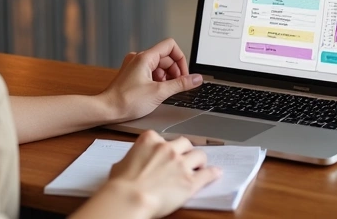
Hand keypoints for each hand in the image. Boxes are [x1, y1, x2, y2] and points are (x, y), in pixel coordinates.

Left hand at [100, 38, 202, 122]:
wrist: (107, 110)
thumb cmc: (127, 101)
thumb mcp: (160, 92)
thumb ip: (181, 84)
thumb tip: (197, 79)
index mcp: (145, 57)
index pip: (170, 46)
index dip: (181, 59)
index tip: (184, 74)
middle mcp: (139, 58)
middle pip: (166, 57)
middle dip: (175, 71)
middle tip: (177, 86)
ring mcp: (135, 66)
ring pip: (159, 65)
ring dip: (167, 77)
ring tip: (165, 90)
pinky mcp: (133, 74)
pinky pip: (151, 72)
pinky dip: (158, 80)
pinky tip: (157, 92)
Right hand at [103, 131, 221, 218]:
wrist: (129, 198)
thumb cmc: (121, 185)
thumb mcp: (121, 164)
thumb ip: (133, 158)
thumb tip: (131, 164)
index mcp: (149, 140)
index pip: (162, 137)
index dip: (165, 146)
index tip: (166, 152)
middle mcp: (167, 148)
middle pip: (185, 143)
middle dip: (186, 150)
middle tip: (185, 158)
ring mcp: (181, 164)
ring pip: (199, 154)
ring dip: (199, 160)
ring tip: (199, 166)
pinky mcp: (190, 181)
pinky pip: (207, 173)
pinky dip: (212, 173)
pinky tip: (215, 173)